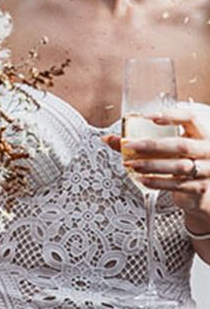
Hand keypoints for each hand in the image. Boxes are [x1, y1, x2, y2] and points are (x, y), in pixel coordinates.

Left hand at [106, 109, 209, 226]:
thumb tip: (109, 139)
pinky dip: (156, 182)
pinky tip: (141, 179)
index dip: (170, 116)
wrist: (205, 192)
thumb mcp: (170, 148)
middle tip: (129, 145)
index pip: (189, 118)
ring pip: (178, 166)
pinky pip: (176, 184)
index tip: (147, 117)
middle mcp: (207, 150)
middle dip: (152, 145)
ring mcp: (206, 170)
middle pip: (181, 145)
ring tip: (131, 164)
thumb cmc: (184, 162)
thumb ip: (142, 142)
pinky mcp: (199, 188)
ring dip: (151, 165)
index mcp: (202, 133)